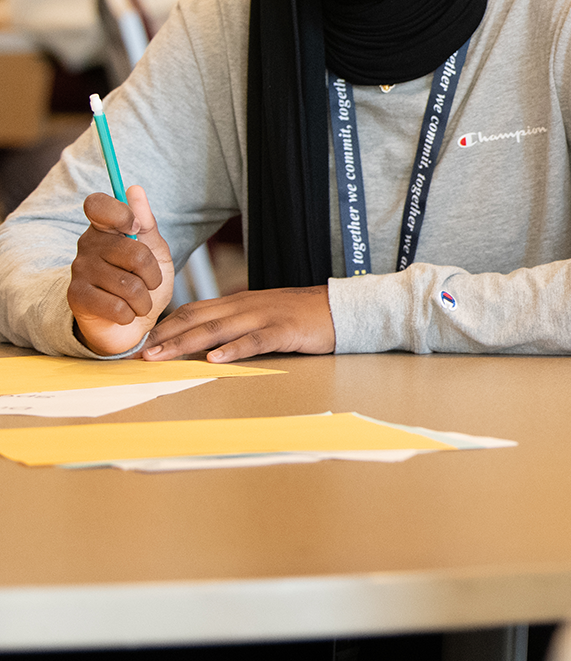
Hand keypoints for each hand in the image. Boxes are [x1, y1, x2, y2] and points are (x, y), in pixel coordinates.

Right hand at [70, 186, 173, 355]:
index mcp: (105, 228)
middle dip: (153, 275)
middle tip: (150, 283)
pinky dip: (130, 314)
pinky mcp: (76, 297)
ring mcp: (79, 270)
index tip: (135, 229)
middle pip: (134, 253)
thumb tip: (134, 189)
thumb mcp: (155, 251)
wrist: (131, 324)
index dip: (121, 214)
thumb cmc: (144, 282)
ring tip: (139, 302)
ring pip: (129, 285)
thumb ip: (146, 222)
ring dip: (144, 300)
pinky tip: (124, 313)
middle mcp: (87, 245)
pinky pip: (116, 306)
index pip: (98, 205)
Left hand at [142, 287, 335, 363]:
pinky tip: (216, 359)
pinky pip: (256, 340)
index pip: (193, 310)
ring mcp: (265, 316)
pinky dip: (234, 349)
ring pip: (218, 329)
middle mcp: (246, 305)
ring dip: (186, 343)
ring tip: (162, 356)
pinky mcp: (285, 330)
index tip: (141, 342)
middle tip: (139, 353)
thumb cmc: (301, 315)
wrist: (342, 308)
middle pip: (198, 318)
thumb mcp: (263, 314)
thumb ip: (235, 323)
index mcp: (239, 302)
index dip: (165, 325)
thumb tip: (202, 342)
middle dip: (165, 335)